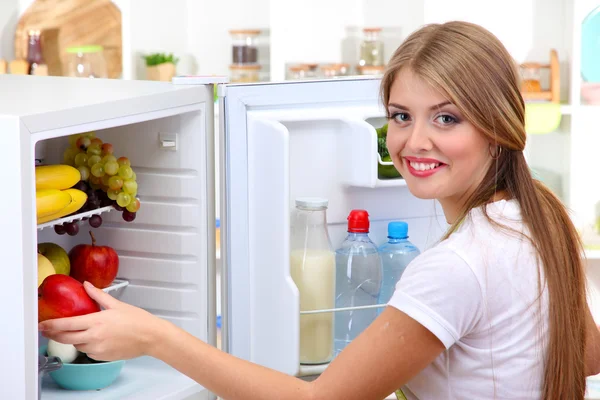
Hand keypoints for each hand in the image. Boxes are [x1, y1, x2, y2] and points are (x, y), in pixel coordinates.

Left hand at [38, 281, 164, 360]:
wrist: (150, 336)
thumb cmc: (138, 320)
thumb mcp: (117, 304)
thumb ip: (98, 295)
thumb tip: (86, 285)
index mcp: (97, 321)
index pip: (67, 324)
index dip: (51, 325)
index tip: (43, 324)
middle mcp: (94, 337)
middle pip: (65, 338)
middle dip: (53, 335)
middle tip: (47, 331)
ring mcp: (98, 349)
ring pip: (77, 345)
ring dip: (73, 339)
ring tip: (77, 332)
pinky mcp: (102, 357)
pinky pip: (88, 352)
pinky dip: (87, 346)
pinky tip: (94, 339)